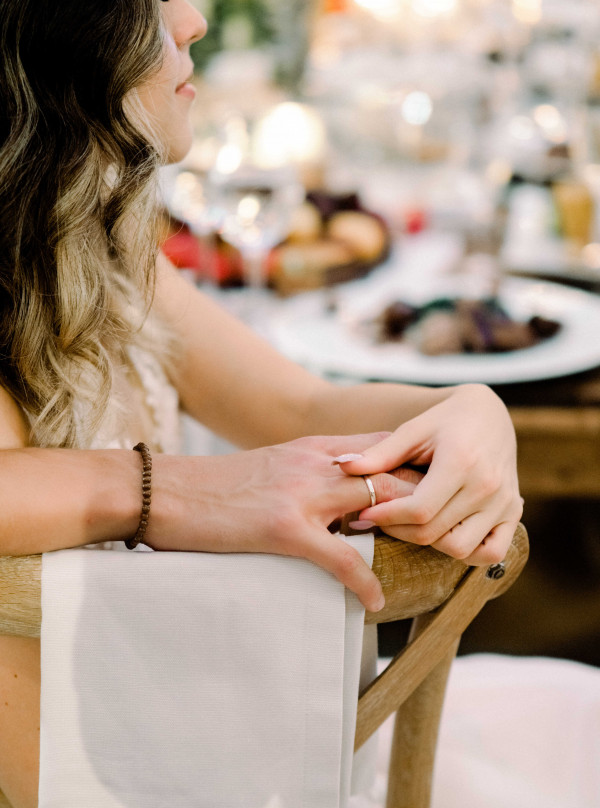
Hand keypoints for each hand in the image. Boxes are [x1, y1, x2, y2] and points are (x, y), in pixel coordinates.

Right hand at [148, 434, 417, 611]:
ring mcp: (301, 493)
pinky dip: (363, 581)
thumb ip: (311, 470)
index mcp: (313, 447)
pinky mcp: (283, 527)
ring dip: (410, 533)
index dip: (418, 466)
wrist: (166, 491)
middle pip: (392, 473)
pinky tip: (375, 602)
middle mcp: (315, 462)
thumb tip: (347, 492)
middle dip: (429, 498)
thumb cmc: (217, 485)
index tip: (443, 487)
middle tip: (456, 525)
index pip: (382, 448)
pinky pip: (340, 558)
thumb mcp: (272, 464)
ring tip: (433, 557)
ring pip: (376, 506)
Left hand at [334, 385, 522, 564]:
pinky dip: (468, 553)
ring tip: (410, 525)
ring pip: (460, 548)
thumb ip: (379, 453)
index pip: (419, 510)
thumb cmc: (445, 420)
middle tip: (377, 519)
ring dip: (430, 544)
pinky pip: (491, 552)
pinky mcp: (514, 512)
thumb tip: (341, 466)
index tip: (364, 512)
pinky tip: (445, 535)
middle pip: (434, 531)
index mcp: (461, 463)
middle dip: (398, 530)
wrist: (490, 414)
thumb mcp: (412, 430)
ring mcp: (505, 502)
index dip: (386, 517)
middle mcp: (487, 486)